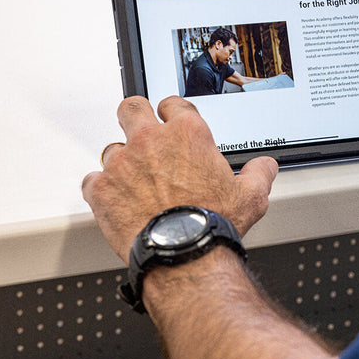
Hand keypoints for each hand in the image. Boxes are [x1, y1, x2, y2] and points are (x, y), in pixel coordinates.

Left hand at [81, 96, 277, 263]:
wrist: (182, 254)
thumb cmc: (213, 224)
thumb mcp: (251, 196)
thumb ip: (259, 174)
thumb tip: (266, 167)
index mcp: (188, 134)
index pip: (174, 104)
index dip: (173, 112)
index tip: (173, 122)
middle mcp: (151, 140)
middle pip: (131, 107)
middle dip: (135, 116)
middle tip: (141, 131)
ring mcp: (122, 163)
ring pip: (111, 148)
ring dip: (121, 161)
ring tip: (133, 181)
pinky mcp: (101, 188)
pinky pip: (93, 180)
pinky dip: (101, 189)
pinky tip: (115, 200)